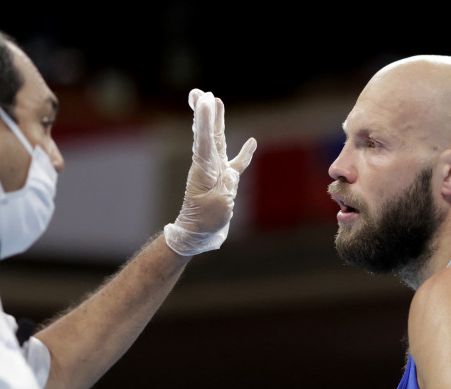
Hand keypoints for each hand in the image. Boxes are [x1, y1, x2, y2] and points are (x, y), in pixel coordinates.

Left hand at [163, 89, 256, 255]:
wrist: (198, 235)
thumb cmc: (204, 222)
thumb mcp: (216, 207)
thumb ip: (225, 188)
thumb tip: (231, 173)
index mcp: (204, 169)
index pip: (205, 139)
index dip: (205, 118)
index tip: (204, 99)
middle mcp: (209, 165)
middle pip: (207, 133)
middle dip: (204, 112)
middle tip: (200, 92)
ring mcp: (218, 171)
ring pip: (218, 141)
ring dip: (217, 121)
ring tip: (215, 100)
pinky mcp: (226, 181)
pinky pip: (237, 163)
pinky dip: (245, 153)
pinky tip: (252, 142)